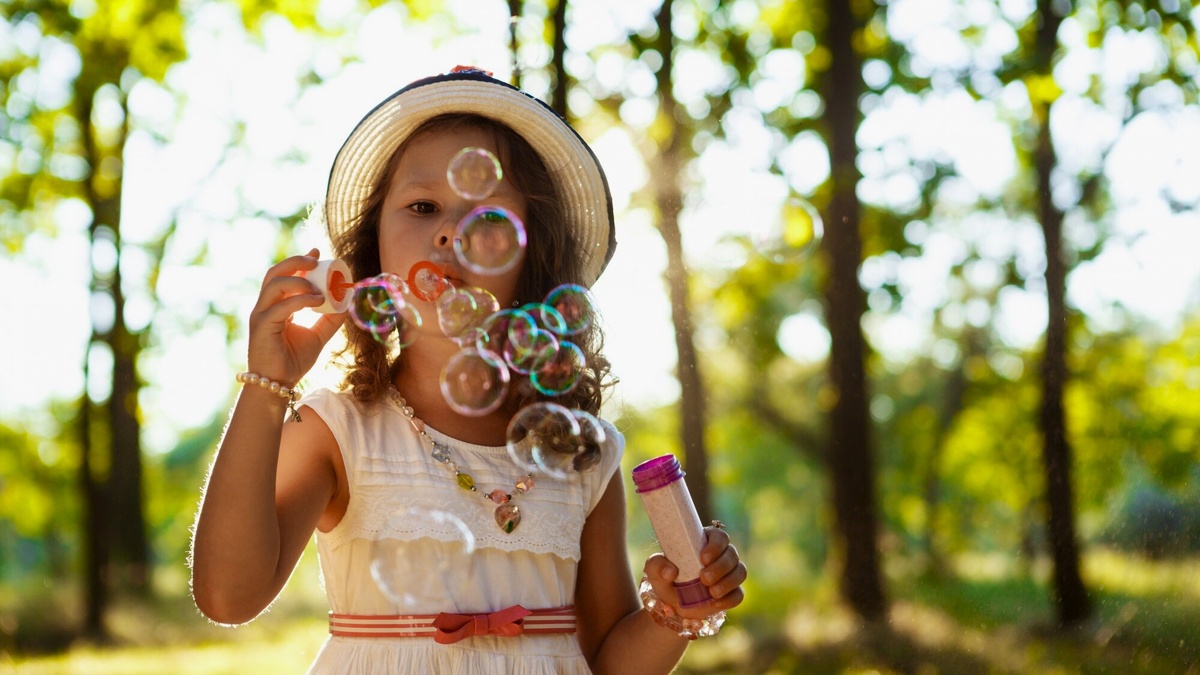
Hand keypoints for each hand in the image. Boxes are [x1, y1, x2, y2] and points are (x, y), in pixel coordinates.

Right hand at [245, 248, 345, 385]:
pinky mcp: (261, 326)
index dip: (299, 261)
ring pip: (275, 284)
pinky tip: (316, 300)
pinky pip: (280, 306)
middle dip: (296, 262)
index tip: (317, 251)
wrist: (278, 384)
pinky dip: (300, 300)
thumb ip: (330, 319)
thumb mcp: (318, 336)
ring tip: (319, 289)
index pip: (284, 275)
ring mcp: (260, 314)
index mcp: (276, 305)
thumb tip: (348, 302)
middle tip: (316, 259)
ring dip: (299, 280)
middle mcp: (265, 306)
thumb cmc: (293, 360)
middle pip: (275, 273)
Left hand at [642, 523, 746, 619]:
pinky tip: (715, 603)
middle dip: (721, 567)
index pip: (720, 537)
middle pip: (732, 554)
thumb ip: (657, 565)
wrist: (671, 603)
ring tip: (711, 592)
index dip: (716, 545)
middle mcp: (721, 555)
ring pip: (740, 572)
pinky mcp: (732, 593)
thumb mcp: (654, 569)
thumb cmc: (664, 577)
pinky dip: (729, 599)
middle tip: (704, 578)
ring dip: (727, 582)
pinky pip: (739, 594)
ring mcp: (728, 574)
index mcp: (704, 542)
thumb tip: (670, 571)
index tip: (704, 557)